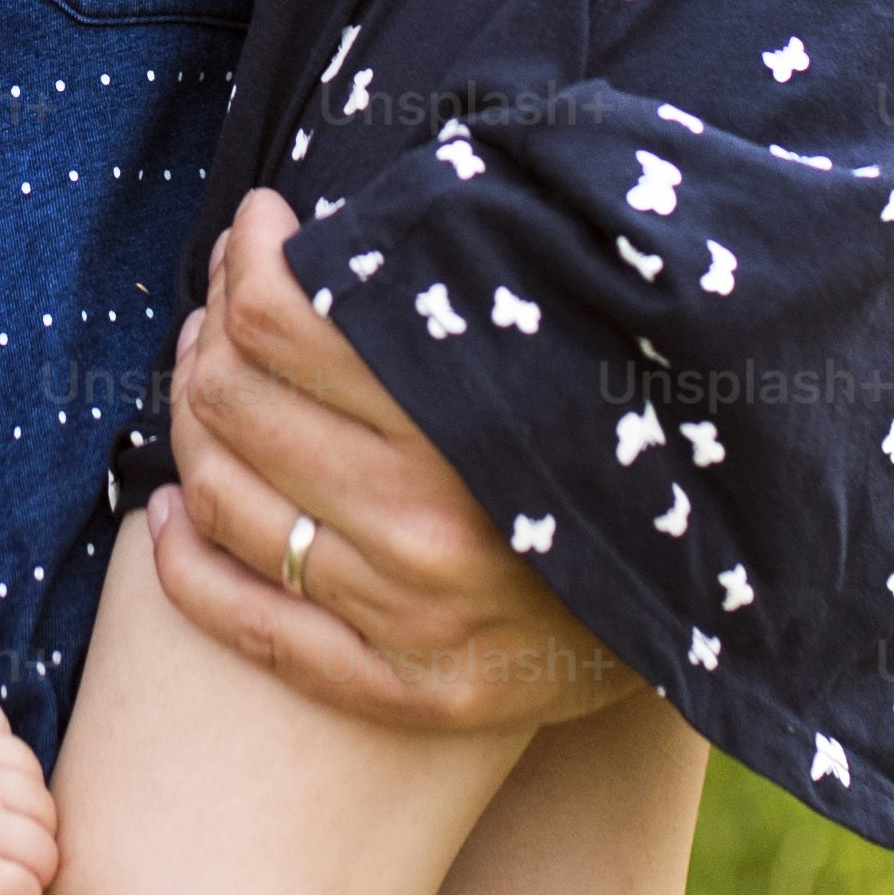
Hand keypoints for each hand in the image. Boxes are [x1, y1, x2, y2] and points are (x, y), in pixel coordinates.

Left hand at [145, 190, 639, 733]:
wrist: (723, 602)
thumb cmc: (629, 436)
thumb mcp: (564, 336)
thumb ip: (463, 280)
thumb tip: (358, 203)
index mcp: (469, 415)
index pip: (281, 319)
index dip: (247, 258)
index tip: (259, 227)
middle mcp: (430, 524)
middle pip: (234, 401)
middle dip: (208, 332)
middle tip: (223, 307)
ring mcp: (412, 618)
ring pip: (222, 499)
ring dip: (190, 427)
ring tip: (203, 384)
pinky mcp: (407, 691)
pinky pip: (246, 624)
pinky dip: (181, 560)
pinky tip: (170, 511)